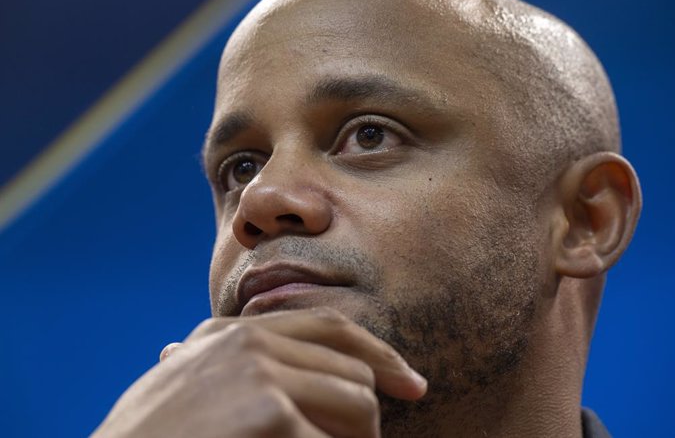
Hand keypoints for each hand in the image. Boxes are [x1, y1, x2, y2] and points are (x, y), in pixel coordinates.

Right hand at [92, 307, 426, 437]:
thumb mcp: (191, 390)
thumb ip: (241, 368)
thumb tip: (303, 377)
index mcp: (232, 333)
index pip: (331, 328)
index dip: (378, 355)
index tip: (411, 384)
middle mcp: (248, 342)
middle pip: (353, 371)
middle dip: (365, 419)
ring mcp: (258, 372)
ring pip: (358, 406)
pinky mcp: (268, 412)